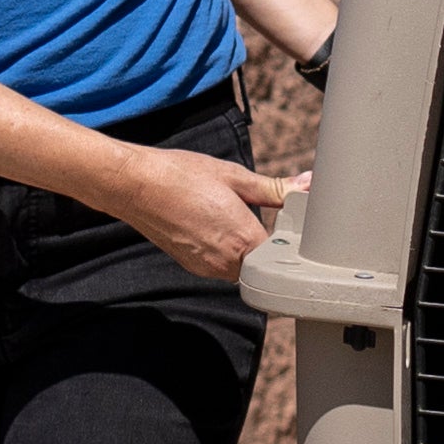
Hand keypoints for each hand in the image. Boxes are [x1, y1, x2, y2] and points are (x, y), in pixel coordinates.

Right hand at [114, 146, 297, 278]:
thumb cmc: (183, 176)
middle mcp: (225, 262)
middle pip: (262, 265)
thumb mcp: (235, 177)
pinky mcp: (192, 265)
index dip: (288, 241)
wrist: (136, 185)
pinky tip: (216, 225)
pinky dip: (225, 250)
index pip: (281, 255)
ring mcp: (206, 267)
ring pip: (241, 267)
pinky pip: (220, 264)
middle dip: (267, 246)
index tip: (291, 225)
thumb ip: (275, 188)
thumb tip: (307, 185)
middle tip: (265, 219)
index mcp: (242, 240)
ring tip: (236, 219)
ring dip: (245, 249)